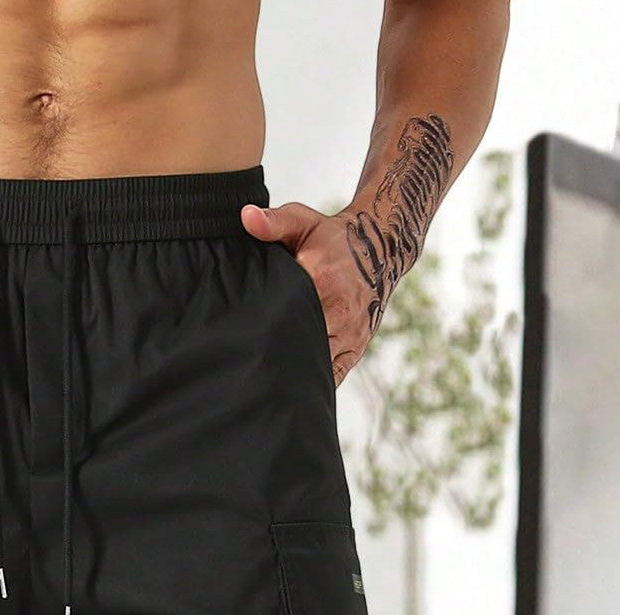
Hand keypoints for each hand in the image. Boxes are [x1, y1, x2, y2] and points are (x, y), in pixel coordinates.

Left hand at [241, 202, 376, 385]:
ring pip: (314, 365)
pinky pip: (333, 376)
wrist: (380, 248)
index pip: (284, 314)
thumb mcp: (303, 222)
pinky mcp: (355, 349)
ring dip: (289, 373)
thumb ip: (274, 222)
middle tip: (242, 367)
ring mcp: (349, 334)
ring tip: (260, 383)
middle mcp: (339, 312)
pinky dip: (312, 384)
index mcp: (322, 281)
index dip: (260, 329)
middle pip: (296, 344)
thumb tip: (246, 217)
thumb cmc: (333, 237)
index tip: (239, 337)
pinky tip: (288, 391)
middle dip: (271, 355)